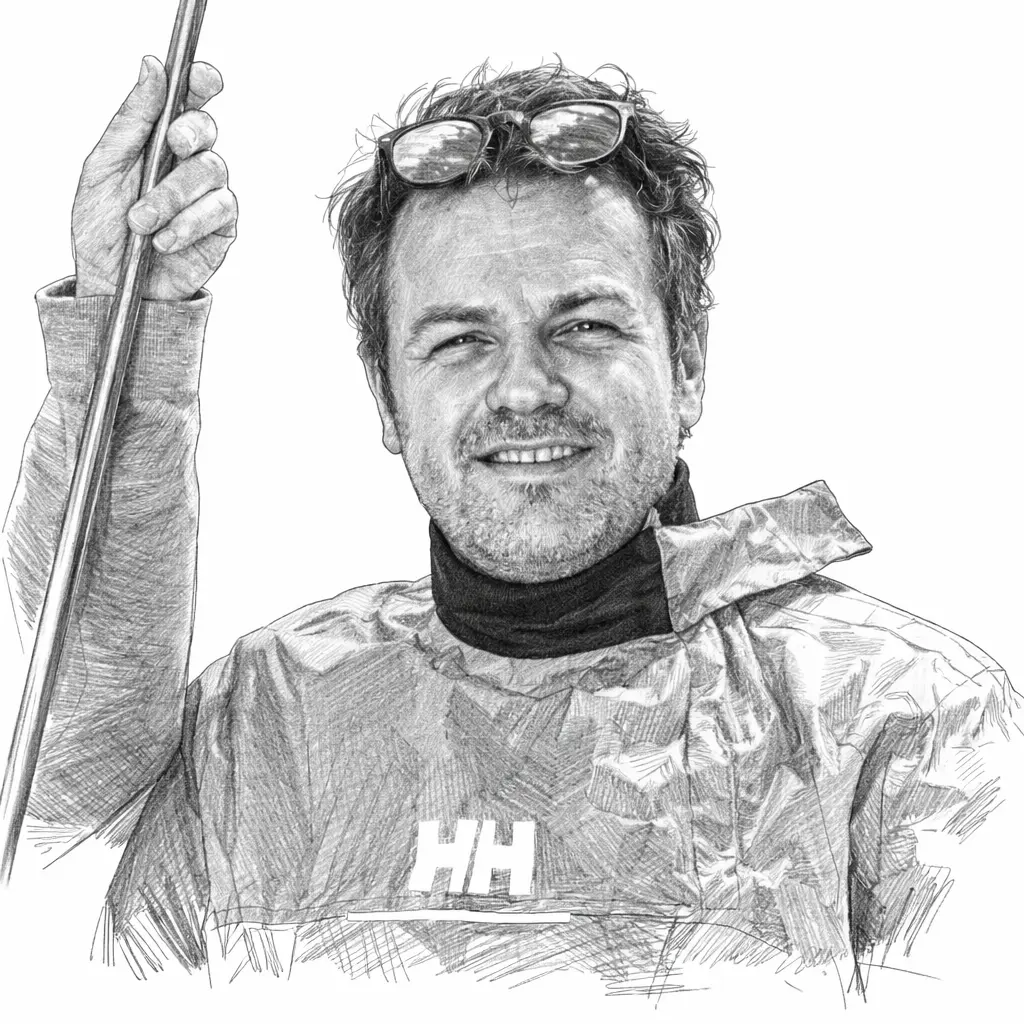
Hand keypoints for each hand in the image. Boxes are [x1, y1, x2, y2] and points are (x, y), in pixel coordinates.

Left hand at [73, 55, 236, 300]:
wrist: (113, 285)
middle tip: (172, 144)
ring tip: (143, 221)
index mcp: (159, 139)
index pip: (189, 99)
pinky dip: (189, 224)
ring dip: (173, 195)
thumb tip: (153, 66)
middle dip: (191, 132)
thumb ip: (131, 119)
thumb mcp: (103, 166)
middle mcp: (188, 162)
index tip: (201, 76)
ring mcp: (209, 194)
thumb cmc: (103, 228)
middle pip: (207, 129)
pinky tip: (164, 240)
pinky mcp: (222, 227)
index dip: (200, 82)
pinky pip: (219, 210)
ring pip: (213, 170)